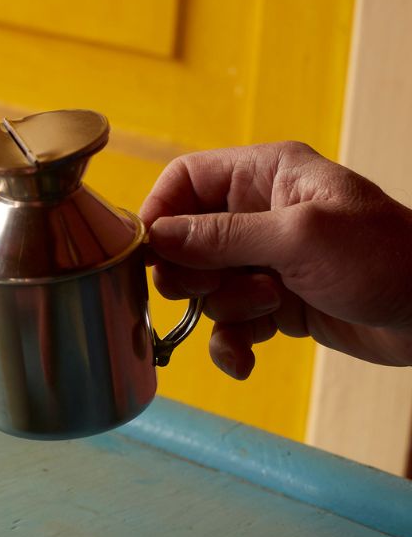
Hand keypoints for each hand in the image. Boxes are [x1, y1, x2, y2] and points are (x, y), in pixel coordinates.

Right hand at [140, 141, 411, 377]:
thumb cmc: (384, 259)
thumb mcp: (299, 239)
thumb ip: (221, 237)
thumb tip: (155, 238)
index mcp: (266, 176)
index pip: (185, 179)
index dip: (161, 213)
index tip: (150, 252)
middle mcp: (260, 214)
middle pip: (184, 239)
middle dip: (191, 272)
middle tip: (208, 287)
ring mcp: (266, 261)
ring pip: (204, 286)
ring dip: (224, 307)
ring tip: (269, 308)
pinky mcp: (275, 304)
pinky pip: (228, 323)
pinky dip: (231, 344)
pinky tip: (246, 360)